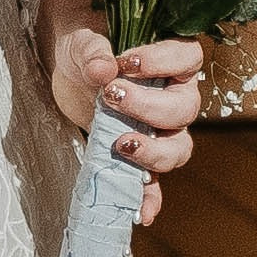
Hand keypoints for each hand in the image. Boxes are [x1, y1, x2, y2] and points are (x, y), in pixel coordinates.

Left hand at [58, 29, 204, 228]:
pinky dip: (150, 200)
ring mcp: (161, 132)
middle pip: (184, 109)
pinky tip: (142, 214)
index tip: (129, 63)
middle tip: (111, 97)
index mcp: (171, 62)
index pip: (188, 58)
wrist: (67, 73)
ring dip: (154, 153)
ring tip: (122, 145)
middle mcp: (174, 98)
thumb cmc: (84, 51)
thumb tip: (102, 69)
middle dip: (150, 107)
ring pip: (178, 149)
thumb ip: (92, 51)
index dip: (165, 61)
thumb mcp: (81, 43)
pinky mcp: (139, 156)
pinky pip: (155, 183)